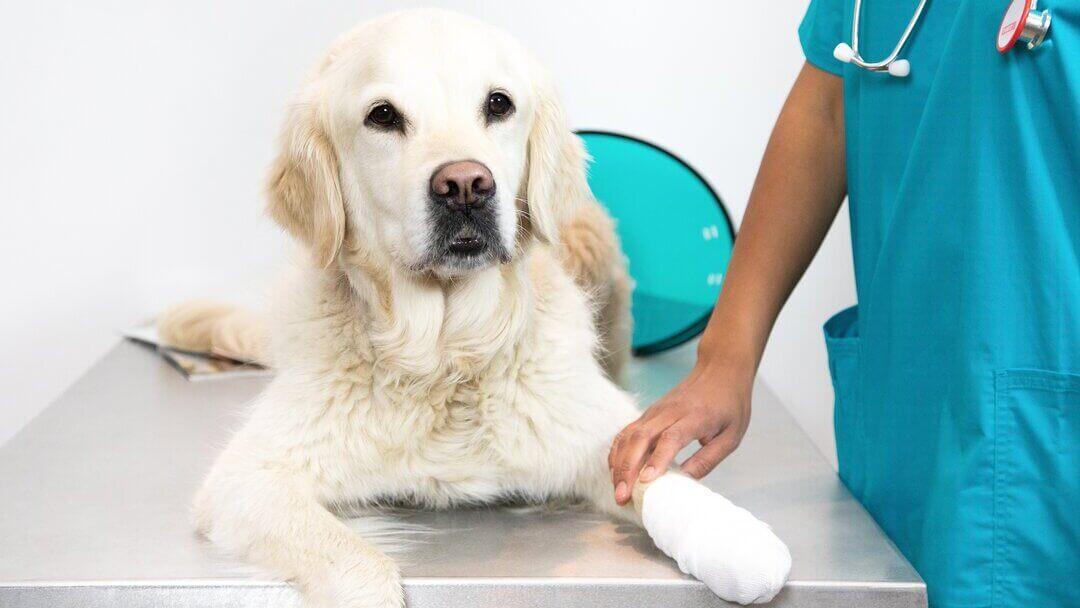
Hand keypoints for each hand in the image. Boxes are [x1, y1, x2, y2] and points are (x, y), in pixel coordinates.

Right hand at [609, 361, 752, 504]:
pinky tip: (615, 470)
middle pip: (641, 438)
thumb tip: (686, 481)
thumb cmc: (729, 405)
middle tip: (622, 496)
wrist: (719, 370)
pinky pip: (627, 432)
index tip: (647, 481)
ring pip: (628, 435)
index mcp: (695, 417)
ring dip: (618, 463)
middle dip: (627, 469)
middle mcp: (670, 412)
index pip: (671, 438)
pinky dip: (617, 452)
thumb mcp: (731, 436)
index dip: (657, 460)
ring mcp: (655, 411)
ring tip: (616, 489)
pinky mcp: (648, 413)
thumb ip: (708, 459)